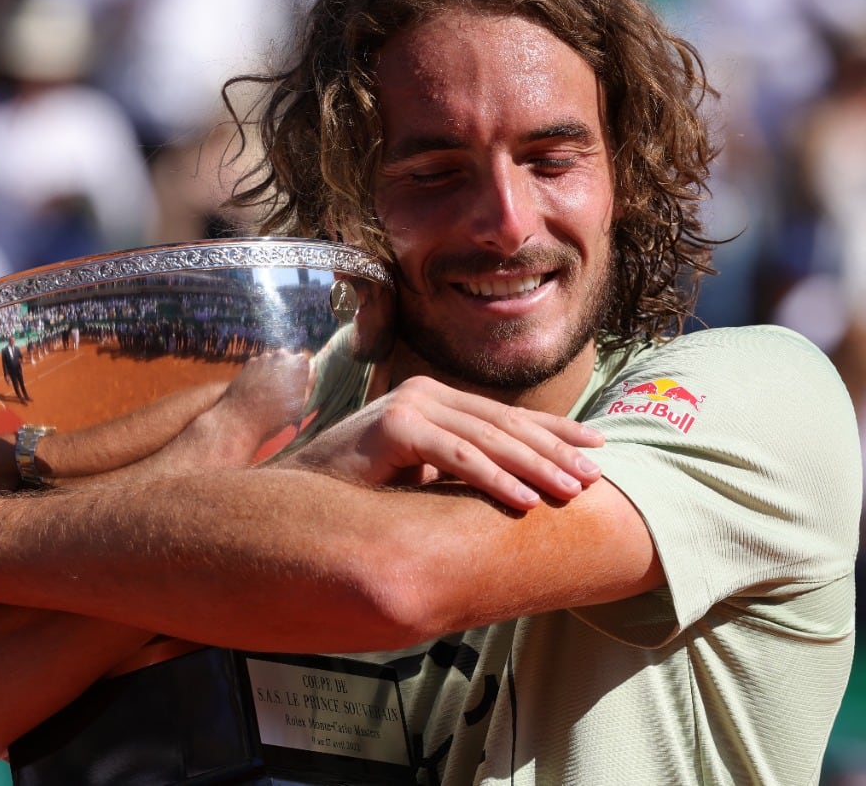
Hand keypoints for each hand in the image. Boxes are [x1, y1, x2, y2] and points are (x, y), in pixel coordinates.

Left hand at [213, 349, 313, 444]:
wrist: (242, 419)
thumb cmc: (277, 415)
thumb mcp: (302, 403)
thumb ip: (309, 382)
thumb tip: (311, 369)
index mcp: (300, 363)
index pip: (305, 365)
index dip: (300, 378)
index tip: (295, 391)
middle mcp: (282, 354)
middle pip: (288, 361)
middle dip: (286, 372)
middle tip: (281, 393)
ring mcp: (263, 357)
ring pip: (272, 363)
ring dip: (272, 374)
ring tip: (267, 394)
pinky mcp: (248, 362)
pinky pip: (258, 367)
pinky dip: (258, 375)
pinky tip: (256, 391)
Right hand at [284, 375, 603, 509]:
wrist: (299, 497)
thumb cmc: (361, 492)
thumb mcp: (421, 475)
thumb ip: (459, 469)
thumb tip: (518, 486)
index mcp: (434, 400)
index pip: (505, 416)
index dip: (553, 431)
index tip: (596, 447)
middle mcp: (425, 393)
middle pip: (504, 425)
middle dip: (554, 451)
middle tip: (594, 477)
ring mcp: (409, 406)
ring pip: (488, 440)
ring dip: (536, 468)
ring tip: (572, 492)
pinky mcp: (394, 428)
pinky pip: (457, 457)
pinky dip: (494, 479)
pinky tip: (524, 501)